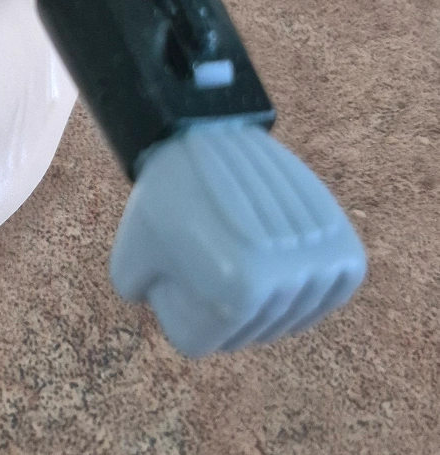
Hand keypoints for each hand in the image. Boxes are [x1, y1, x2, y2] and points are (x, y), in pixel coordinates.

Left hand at [109, 122, 365, 356]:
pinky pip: (322, 300)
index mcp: (237, 290)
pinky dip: (298, 288)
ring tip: (236, 249)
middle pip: (242, 335)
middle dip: (212, 301)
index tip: (171, 264)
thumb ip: (143, 301)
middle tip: (202, 251)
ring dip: (257, 296)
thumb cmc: (166, 192)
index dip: (174, 303)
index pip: (197, 340)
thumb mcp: (131, 255)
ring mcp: (319, 267)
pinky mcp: (345, 253)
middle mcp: (285, 283)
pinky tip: (275, 260)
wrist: (209, 136)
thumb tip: (179, 312)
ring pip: (282, 321)